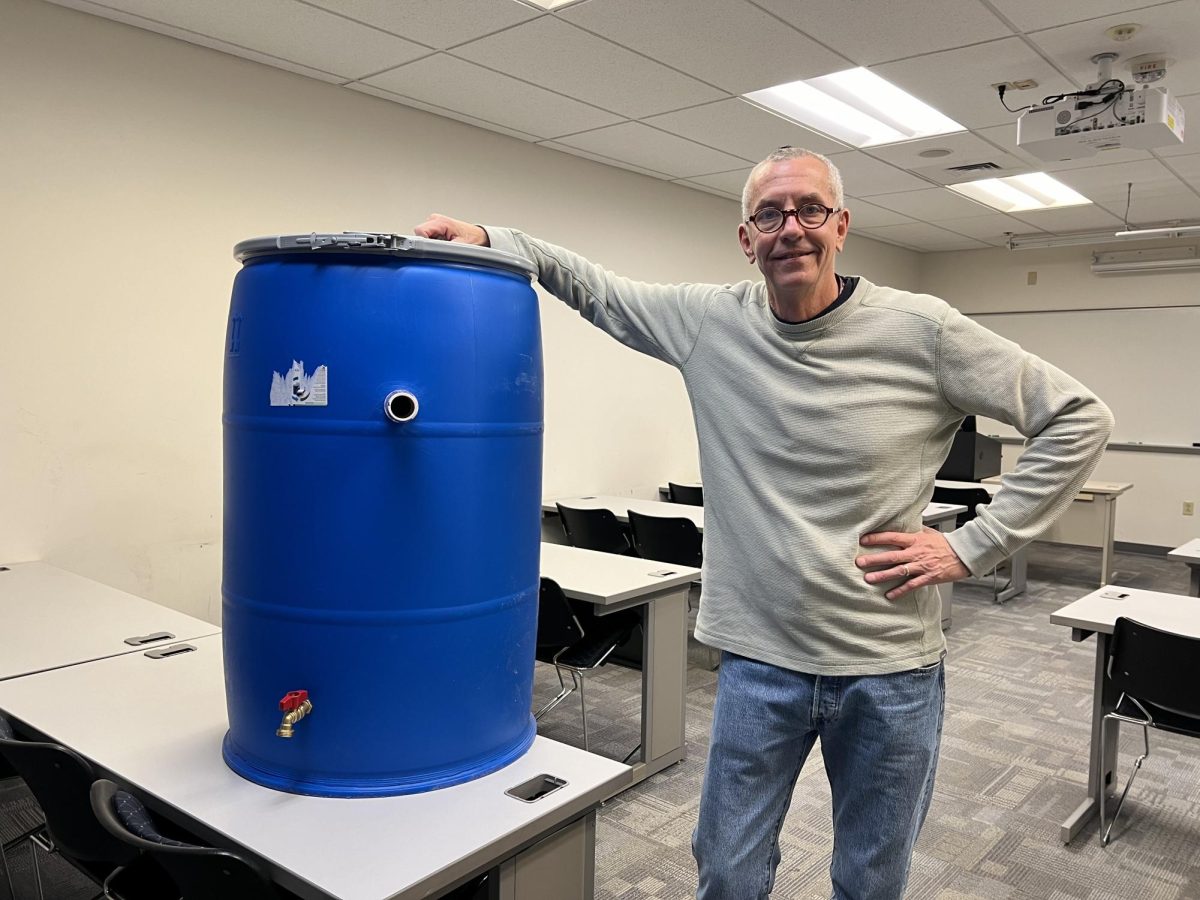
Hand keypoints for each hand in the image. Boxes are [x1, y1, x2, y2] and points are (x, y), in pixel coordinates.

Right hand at [413, 213, 488, 245]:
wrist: (478, 235)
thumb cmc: (472, 238)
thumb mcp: (460, 246)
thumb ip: (445, 249)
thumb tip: (435, 252)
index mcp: (440, 222)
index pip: (419, 230)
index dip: (423, 242)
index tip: (432, 248)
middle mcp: (435, 219)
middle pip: (420, 233)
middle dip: (428, 243)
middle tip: (443, 245)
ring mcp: (434, 221)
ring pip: (423, 235)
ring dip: (431, 242)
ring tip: (445, 243)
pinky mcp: (435, 226)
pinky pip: (427, 235)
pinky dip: (433, 241)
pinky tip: (443, 242)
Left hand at [855, 526, 969, 600]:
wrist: (964, 554)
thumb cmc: (946, 544)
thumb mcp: (929, 533)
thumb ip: (915, 530)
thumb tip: (904, 524)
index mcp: (915, 540)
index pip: (892, 537)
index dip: (877, 538)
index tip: (863, 540)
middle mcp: (916, 553)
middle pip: (892, 556)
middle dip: (874, 559)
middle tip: (860, 562)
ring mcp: (922, 566)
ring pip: (899, 571)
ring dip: (883, 576)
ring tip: (869, 579)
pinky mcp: (929, 577)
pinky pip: (912, 585)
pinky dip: (900, 591)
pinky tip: (890, 595)